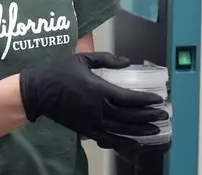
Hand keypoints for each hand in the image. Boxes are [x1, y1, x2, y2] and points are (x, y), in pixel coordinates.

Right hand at [19, 52, 168, 149]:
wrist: (38, 91)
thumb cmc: (59, 72)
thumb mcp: (83, 59)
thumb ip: (107, 59)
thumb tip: (127, 61)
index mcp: (98, 88)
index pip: (128, 97)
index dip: (146, 100)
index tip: (158, 100)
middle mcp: (98, 107)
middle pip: (129, 115)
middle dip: (148, 116)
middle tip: (163, 115)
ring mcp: (92, 121)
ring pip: (122, 129)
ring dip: (141, 131)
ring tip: (155, 130)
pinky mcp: (85, 130)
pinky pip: (108, 139)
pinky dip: (123, 142)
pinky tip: (135, 143)